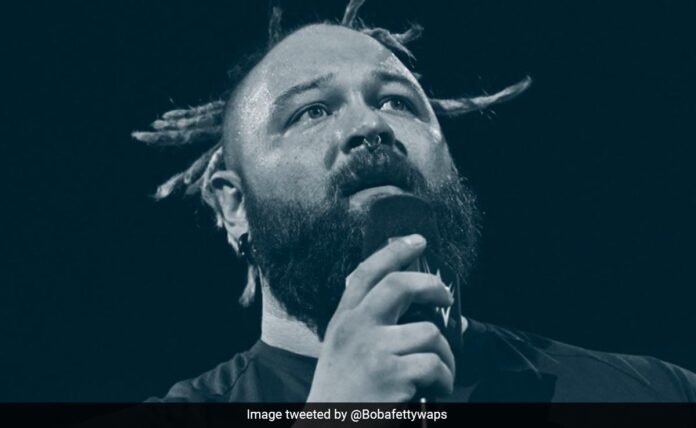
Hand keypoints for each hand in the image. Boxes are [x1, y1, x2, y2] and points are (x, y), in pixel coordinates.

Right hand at [306, 234, 455, 401]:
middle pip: (398, 284)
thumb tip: (419, 312)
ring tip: (439, 373)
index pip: (366, 273)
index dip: (394, 251)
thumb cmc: (342, 394)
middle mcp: (354, 328)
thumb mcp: (343, 350)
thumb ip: (369, 326)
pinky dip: (446, 380)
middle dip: (431, 285)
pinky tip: (436, 391)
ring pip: (429, 332)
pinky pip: (436, 364)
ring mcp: (372, 350)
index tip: (418, 240)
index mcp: (343, 320)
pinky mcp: (391, 374)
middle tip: (445, 297)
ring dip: (446, 356)